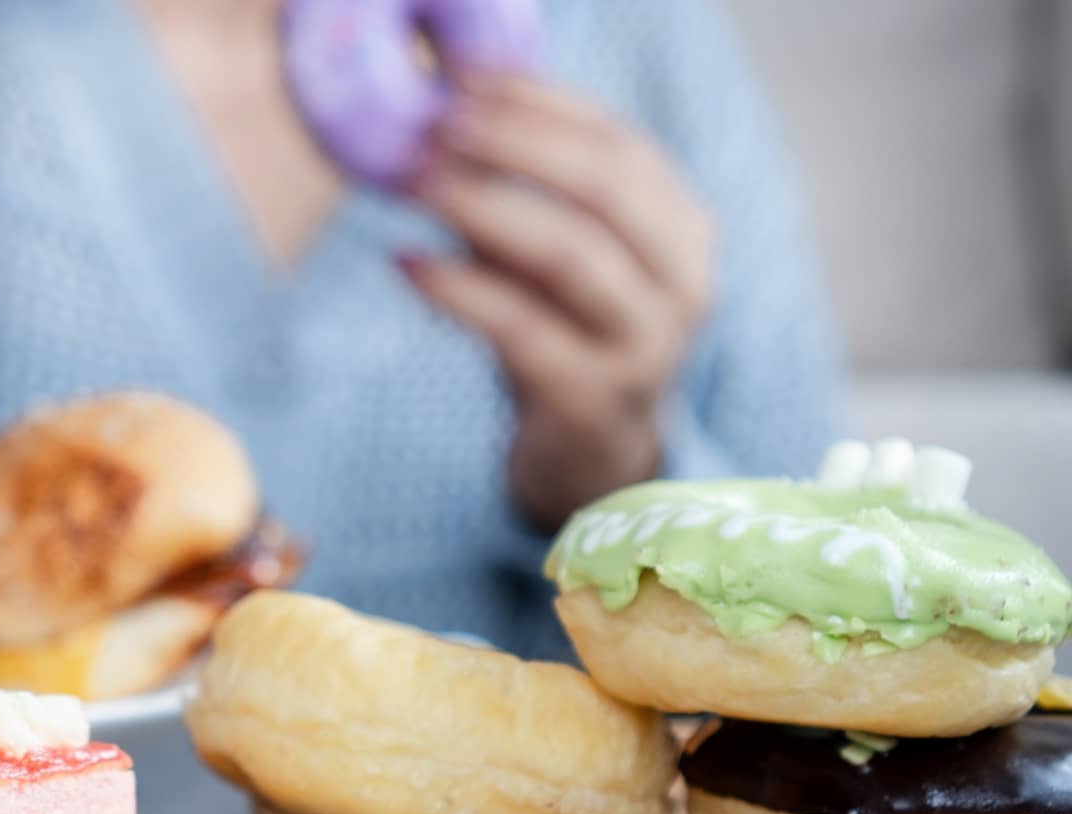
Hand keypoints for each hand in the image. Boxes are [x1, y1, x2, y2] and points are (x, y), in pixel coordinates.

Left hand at [396, 71, 714, 530]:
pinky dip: (460, 291)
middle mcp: (682, 280)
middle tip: (434, 122)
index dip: (541, 104)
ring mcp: (644, 343)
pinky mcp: (592, 396)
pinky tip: (407, 264)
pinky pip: (521, 329)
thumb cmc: (567, 336)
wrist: (593, 458)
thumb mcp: (556, 257)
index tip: (463, 77)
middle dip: (515, 143)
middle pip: (605, 186)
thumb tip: (438, 118)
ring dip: (485, 207)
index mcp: (681, 226)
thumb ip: (521, 195)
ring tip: (415, 181)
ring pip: (569, 254)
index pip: (619, 141)